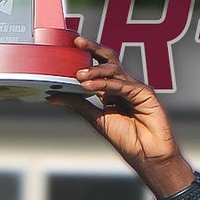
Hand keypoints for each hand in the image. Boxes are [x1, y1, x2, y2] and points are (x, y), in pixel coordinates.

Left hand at [47, 36, 188, 194]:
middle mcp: (124, 85)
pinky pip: (121, 85)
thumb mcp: (96, 119)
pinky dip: (105, 84)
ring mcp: (135, 87)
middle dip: (93, 49)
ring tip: (79, 76)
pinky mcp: (145, 93)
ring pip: (114, 70)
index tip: (71, 45)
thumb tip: (52, 96)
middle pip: (109, 60)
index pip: (99, 66)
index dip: (87, 54)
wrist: (147, 155)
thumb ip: (77, 105)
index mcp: (112, 90)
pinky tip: (90, 86)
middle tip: (76, 44)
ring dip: (95, 71)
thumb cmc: (126, 139)